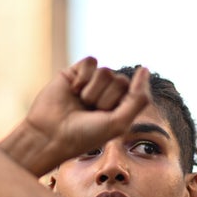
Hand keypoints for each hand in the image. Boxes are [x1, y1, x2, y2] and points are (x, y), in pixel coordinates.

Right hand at [23, 56, 150, 166]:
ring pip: (105, 71)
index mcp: (120, 106)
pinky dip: (83, 77)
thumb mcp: (119, 123)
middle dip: (105, 98)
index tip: (105, 118)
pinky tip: (73, 90)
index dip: (119, 105)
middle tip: (90, 112)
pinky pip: (91, 61)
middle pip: (120, 80)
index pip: (134, 91)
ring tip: (80, 103)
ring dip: (93, 91)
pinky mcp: (75, 72)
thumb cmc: (85, 134)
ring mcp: (92, 82)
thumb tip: (145, 68)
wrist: (51, 134)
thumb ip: (138, 98)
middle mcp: (107, 93)